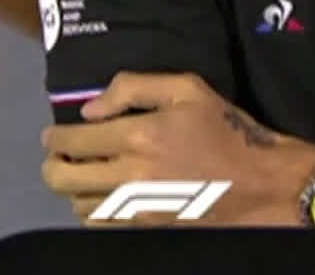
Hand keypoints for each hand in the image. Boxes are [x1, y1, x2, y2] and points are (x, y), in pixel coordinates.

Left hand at [40, 71, 314, 225]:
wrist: (261, 181)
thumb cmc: (227, 130)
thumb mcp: (191, 90)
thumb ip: (137, 87)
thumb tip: (91, 108)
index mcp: (140, 135)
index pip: (74, 140)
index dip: (55, 137)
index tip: (53, 135)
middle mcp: (129, 174)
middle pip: (63, 178)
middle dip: (53, 165)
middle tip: (60, 157)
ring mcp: (134, 207)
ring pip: (77, 203)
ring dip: (73, 188)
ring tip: (85, 176)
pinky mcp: (143, 228)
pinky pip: (98, 224)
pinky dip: (92, 211)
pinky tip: (105, 197)